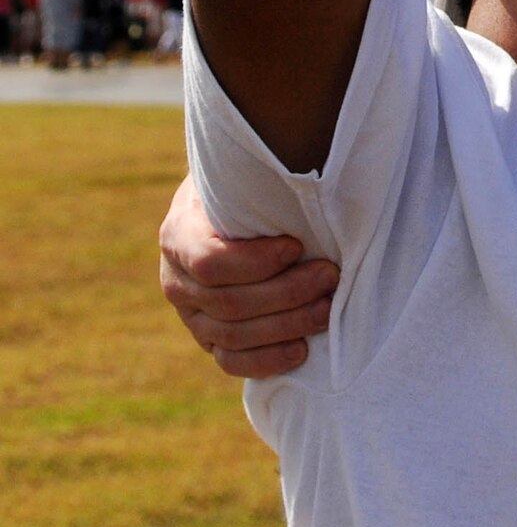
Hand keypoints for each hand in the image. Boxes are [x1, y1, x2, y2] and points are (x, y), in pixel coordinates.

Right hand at [159, 173, 338, 378]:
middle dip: (286, 293)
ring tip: (326, 310)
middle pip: (229, 302)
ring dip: (285, 325)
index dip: (256, 262)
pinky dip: (266, 360)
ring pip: (233, 335)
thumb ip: (253, 181)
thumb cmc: (241, 182)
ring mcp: (189, 315)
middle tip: (330, 276)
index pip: (210, 262)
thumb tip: (299, 166)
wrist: (221, 205)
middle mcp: (176, 280)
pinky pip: (231, 361)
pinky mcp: (208, 338)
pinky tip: (302, 350)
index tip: (297, 246)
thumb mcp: (236, 172)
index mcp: (178, 233)